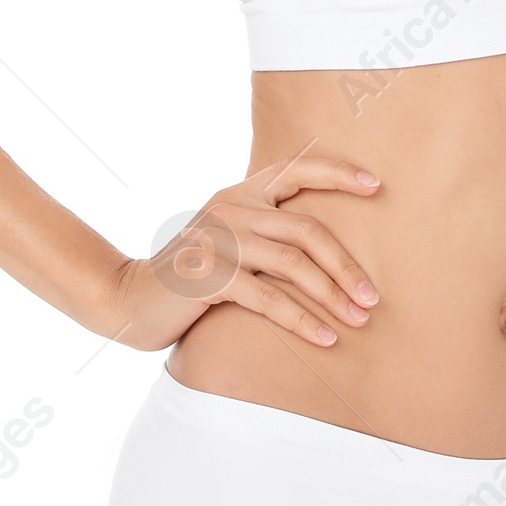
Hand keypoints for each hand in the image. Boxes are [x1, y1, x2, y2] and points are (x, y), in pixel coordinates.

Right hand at [101, 154, 382, 350]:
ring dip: (332, 295)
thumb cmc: (191, 276)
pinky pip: (269, 298)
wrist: (129, 299)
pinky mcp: (209, 277)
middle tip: (372, 297)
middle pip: (307, 229)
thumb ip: (264, 233)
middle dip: (347, 265)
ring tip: (359, 320)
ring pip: (293, 263)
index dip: (337, 173)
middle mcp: (232, 208)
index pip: (295, 168)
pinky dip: (302, 320)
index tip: (375, 184)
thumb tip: (327, 250)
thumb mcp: (227, 241)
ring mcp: (219, 241)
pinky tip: (325, 338)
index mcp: (240, 194)